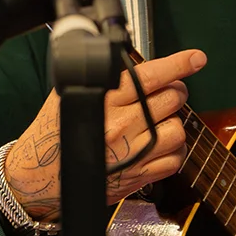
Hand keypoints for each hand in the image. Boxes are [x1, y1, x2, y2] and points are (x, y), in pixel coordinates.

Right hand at [4, 48, 207, 220]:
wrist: (40, 177)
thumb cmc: (53, 134)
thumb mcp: (68, 95)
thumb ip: (98, 77)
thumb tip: (122, 58)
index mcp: (104, 100)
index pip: (149, 76)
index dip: (178, 64)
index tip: (196, 58)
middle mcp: (121, 124)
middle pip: (172, 98)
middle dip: (176, 91)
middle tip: (169, 93)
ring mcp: (133, 151)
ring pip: (178, 128)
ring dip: (174, 122)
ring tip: (160, 121)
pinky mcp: (139, 175)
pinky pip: (176, 159)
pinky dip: (175, 151)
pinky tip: (160, 145)